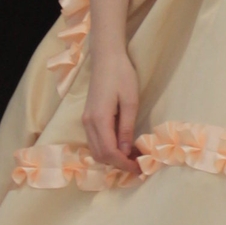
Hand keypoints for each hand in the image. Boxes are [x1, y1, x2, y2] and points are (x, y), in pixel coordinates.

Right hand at [83, 44, 140, 172]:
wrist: (106, 57)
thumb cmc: (121, 75)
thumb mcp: (130, 101)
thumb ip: (126, 128)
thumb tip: (125, 151)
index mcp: (99, 120)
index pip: (109, 152)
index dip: (124, 164)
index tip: (140, 168)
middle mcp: (88, 123)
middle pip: (100, 155)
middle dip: (118, 164)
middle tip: (138, 164)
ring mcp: (86, 120)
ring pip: (96, 150)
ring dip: (112, 158)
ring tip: (132, 156)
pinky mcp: (88, 117)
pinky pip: (95, 141)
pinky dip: (107, 149)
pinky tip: (122, 146)